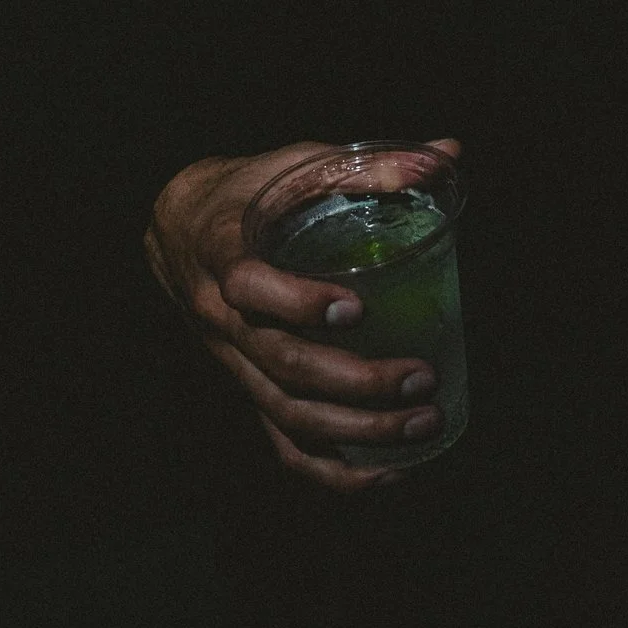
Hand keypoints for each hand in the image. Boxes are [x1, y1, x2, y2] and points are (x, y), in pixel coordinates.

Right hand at [146, 140, 461, 495]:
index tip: (355, 308)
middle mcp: (223, 319)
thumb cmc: (250, 193)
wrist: (181, 229)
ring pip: (288, 413)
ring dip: (357, 430)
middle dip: (355, 380)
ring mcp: (235, 364)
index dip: (297, 302)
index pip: (249, 288)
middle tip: (421, 375)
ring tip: (424, 421)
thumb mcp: (298, 165)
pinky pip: (285, 446)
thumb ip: (369, 165)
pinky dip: (335, 473)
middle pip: (282, 364)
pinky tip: (390, 472)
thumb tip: (446, 155)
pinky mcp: (250, 391)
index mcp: (225, 254)